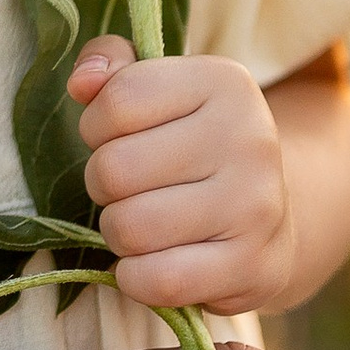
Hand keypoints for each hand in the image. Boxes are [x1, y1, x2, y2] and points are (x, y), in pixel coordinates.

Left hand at [70, 34, 301, 317]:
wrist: (267, 219)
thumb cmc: (192, 146)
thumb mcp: (159, 91)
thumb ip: (110, 69)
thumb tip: (81, 83)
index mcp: (224, 83)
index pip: (115, 102)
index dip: (97, 127)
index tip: (121, 138)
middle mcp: (250, 139)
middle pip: (114, 169)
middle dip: (104, 186)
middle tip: (130, 190)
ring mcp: (256, 207)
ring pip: (129, 228)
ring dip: (118, 234)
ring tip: (143, 224)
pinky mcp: (253, 267)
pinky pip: (156, 281)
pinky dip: (135, 278)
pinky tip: (152, 263)